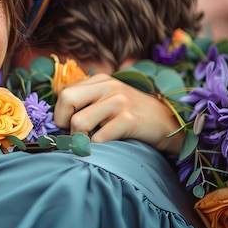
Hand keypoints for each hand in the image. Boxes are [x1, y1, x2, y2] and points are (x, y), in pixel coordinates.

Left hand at [53, 74, 183, 154]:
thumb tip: (58, 120)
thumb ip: (86, 102)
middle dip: (64, 122)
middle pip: (66, 100)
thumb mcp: (108, 100)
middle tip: (75, 135)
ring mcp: (120, 101)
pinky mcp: (129, 119)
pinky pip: (99, 137)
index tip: (68, 127)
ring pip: (79, 121)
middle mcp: (108, 86)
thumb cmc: (132, 116)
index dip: (61, 113)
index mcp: (99, 79)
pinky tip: (105, 148)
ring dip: (80, 139)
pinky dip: (96, 147)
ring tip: (90, 143)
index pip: (64, 93)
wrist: (169, 124)